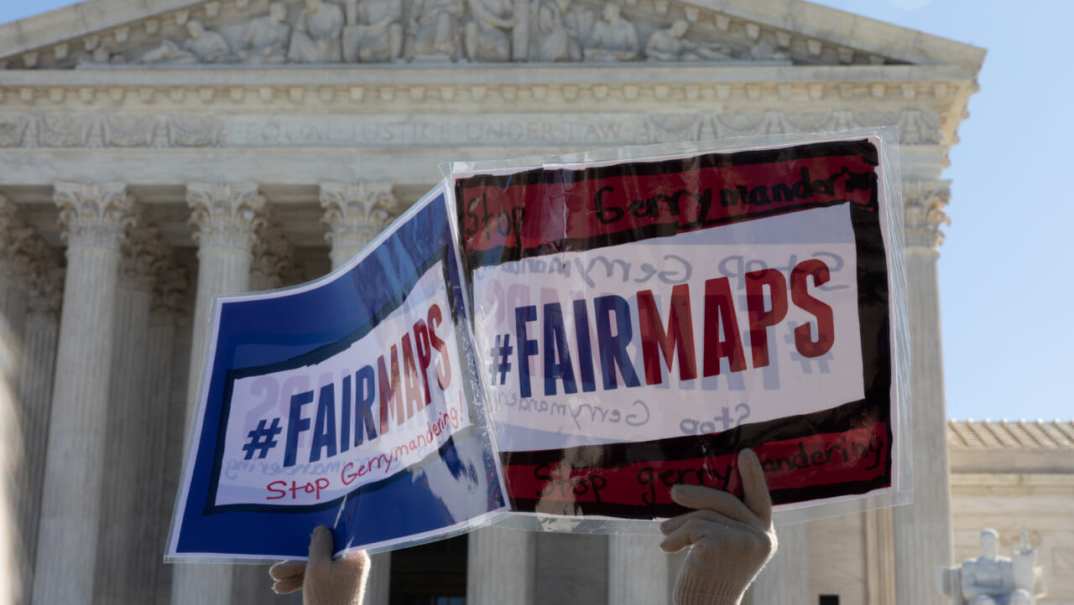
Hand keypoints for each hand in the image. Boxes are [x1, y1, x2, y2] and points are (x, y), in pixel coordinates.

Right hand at [269, 526, 369, 604]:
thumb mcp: (317, 567)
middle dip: (297, 561)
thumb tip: (321, 528)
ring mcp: (346, 577)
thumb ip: (319, 544)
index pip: (336, 536)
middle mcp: (353, 564)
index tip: (301, 534)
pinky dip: (302, 581)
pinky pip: (319, 579)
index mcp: (355, 555)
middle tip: (275, 571)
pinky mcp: (337, 588)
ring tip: (275, 582)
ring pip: (318, 567)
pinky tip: (282, 588)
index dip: (318, 534)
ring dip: (295, 572)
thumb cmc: (326, 598)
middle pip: (323, 553)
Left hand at [660, 449, 776, 604]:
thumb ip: (719, 521)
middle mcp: (762, 538)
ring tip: (666, 536)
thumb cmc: (708, 578)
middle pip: (727, 501)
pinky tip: (669, 549)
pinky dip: (676, 536)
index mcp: (765, 537)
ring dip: (680, 524)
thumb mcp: (720, 546)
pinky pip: (693, 526)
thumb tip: (686, 491)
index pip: (761, 501)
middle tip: (674, 492)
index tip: (746, 453)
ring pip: (705, 514)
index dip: (754, 476)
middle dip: (696, 496)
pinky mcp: (723, 545)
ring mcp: (745, 541)